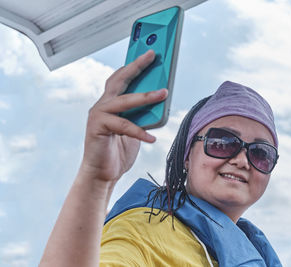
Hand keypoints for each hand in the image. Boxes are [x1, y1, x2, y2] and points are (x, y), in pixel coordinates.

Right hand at [80, 50, 167, 182]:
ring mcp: (98, 115)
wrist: (102, 174)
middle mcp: (103, 105)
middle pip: (120, 80)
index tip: (149, 54)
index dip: (135, 65)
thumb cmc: (118, 150)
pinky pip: (123, 126)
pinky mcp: (97, 128)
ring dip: (145, 96)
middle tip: (151, 56)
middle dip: (136, 66)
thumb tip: (161, 102)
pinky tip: (151, 137)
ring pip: (123, 100)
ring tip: (163, 93)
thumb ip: (143, 115)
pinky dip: (139, 131)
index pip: (122, 78)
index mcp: (111, 103)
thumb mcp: (135, 128)